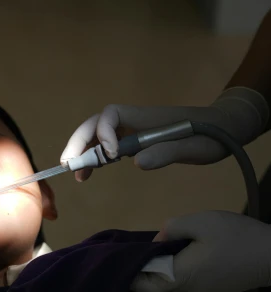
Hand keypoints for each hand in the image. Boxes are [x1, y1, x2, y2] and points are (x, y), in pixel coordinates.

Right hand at [60, 87, 267, 180]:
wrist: (224, 127)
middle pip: (95, 124)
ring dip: (83, 151)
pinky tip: (92, 172)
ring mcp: (132, 129)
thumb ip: (167, 152)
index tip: (110, 156)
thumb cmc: (211, 136)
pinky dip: (96, 157)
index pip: (110, 115)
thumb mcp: (195, 148)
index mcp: (145, 117)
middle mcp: (133, 119)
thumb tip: (137, 162)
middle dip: (78, 143)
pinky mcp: (135, 139)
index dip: (103, 132)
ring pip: (97, 135)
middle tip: (68, 166)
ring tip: (77, 175)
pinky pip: (108, 144)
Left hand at [131, 210, 270, 291]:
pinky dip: (167, 276)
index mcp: (181, 277)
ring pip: (166, 290)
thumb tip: (156, 241)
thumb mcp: (200, 222)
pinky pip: (179, 288)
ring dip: (152, 276)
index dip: (127, 275)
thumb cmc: (236, 237)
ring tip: (143, 255)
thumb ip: (171, 229)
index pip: (144, 286)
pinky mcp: (209, 291)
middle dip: (137, 275)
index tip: (116, 259)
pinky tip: (166, 259)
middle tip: (126, 254)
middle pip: (152, 290)